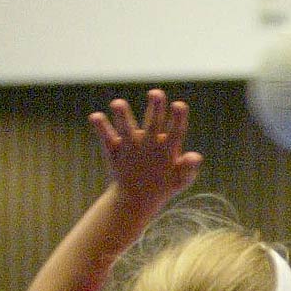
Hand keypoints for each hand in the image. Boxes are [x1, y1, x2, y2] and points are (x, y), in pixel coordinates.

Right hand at [87, 90, 200, 212]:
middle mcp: (149, 139)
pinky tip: (95, 117)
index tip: (179, 105)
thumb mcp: (180, 180)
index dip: (178, 117)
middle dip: (155, 107)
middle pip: (153, 121)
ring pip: (126, 127)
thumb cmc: (163, 186)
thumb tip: (195, 156)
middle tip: (156, 93)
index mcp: (168, 145)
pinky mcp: (114, 150)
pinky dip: (100, 127)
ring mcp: (131, 143)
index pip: (175, 130)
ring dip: (122, 115)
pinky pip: (105, 137)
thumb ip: (189, 169)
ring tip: (118, 104)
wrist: (137, 198)